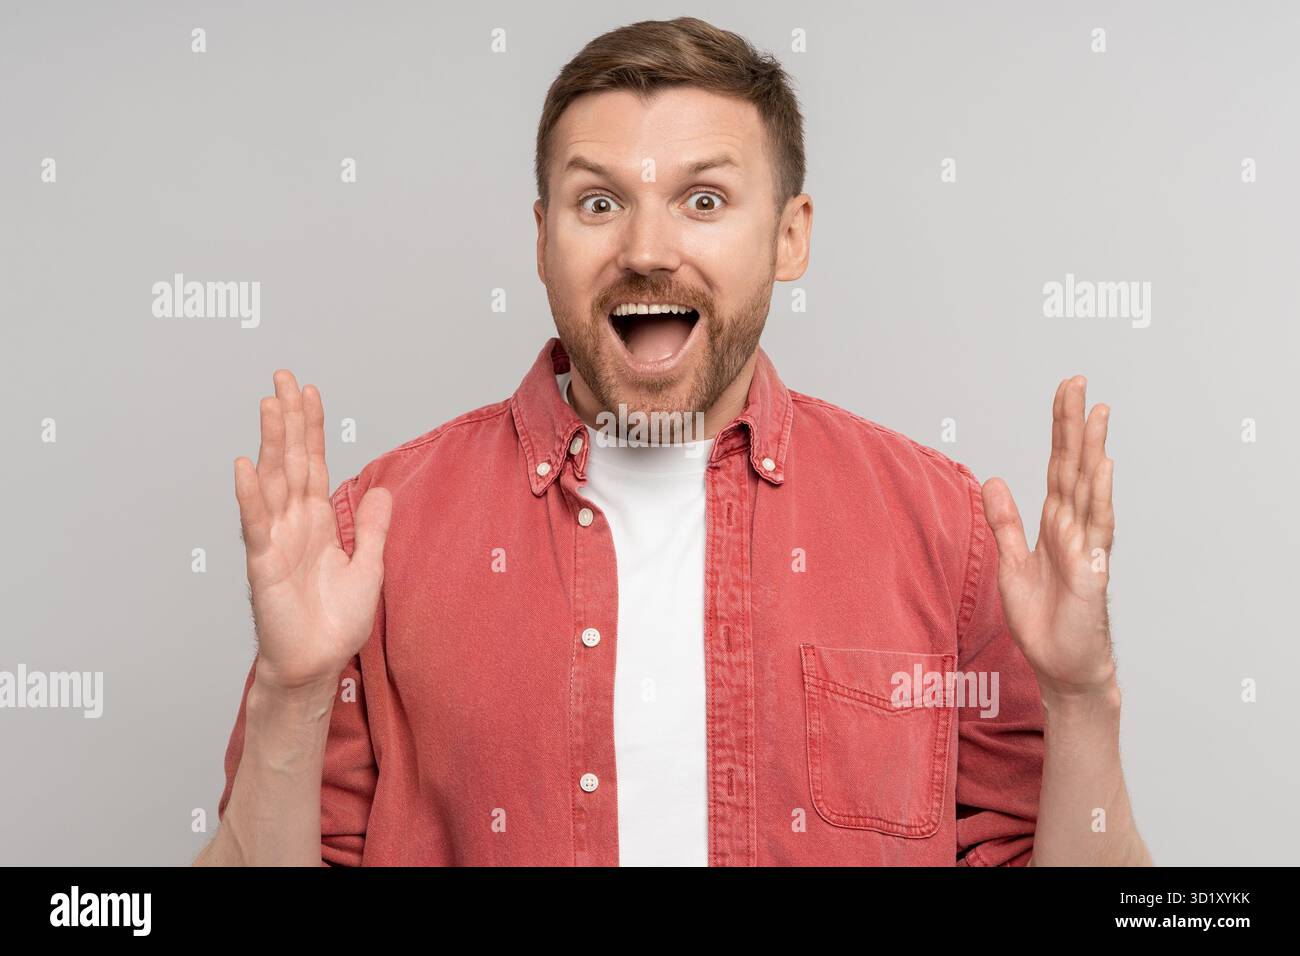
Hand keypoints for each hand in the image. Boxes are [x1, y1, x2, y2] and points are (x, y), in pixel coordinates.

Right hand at [234, 370, 391, 694]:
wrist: (318, 664)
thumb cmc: (335, 623)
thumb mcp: (369, 568)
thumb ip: (374, 529)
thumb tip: (384, 490)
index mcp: (318, 522)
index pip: (314, 464)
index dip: (312, 429)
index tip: (309, 392)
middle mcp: (294, 523)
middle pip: (292, 461)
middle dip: (289, 420)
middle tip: (283, 378)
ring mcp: (276, 540)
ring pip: (273, 482)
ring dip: (272, 443)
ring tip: (270, 405)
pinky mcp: (263, 564)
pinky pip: (256, 524)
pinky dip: (250, 495)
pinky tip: (244, 465)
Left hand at [980, 376, 1116, 703]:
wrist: (1061, 665)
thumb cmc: (1042, 619)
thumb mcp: (1009, 563)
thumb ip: (1004, 523)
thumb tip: (994, 481)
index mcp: (1053, 524)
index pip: (1057, 466)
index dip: (1060, 429)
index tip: (1066, 391)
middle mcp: (1074, 528)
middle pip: (1075, 467)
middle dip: (1075, 425)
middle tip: (1078, 381)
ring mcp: (1086, 548)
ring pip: (1090, 490)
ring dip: (1093, 450)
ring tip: (1097, 412)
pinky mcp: (1091, 573)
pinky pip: (1096, 530)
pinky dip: (1099, 497)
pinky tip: (1103, 469)